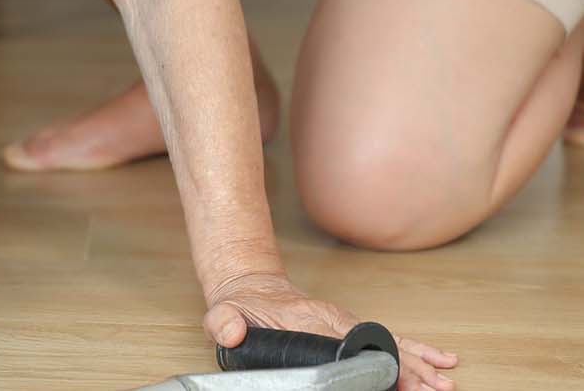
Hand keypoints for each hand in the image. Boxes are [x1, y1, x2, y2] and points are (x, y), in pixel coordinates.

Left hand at [205, 272, 458, 390]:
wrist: (250, 288)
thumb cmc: (241, 307)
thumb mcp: (223, 314)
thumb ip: (224, 323)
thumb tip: (229, 333)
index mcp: (310, 320)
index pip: (349, 343)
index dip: (372, 362)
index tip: (395, 380)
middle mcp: (335, 320)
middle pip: (379, 346)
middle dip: (409, 369)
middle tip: (436, 389)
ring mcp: (345, 324)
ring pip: (390, 344)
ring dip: (419, 364)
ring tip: (447, 382)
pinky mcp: (350, 330)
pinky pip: (387, 339)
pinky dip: (414, 350)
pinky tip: (440, 361)